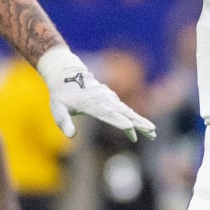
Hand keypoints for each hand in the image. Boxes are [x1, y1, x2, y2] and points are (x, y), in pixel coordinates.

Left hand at [38, 45, 155, 141]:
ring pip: (128, 112)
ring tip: (153, 132)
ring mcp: (109, 98)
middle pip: (124, 113)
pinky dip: (135, 118)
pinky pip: (125, 110)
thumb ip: (63, 122)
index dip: (118, 121)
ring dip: (140, 122)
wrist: (67, 74)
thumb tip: (71, 135)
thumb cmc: (61, 94)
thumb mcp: (57, 108)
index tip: (129, 127)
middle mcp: (103, 100)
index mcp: (91, 104)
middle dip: (138, 123)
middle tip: (152, 131)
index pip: (107, 114)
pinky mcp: (111, 98)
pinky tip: (142, 126)